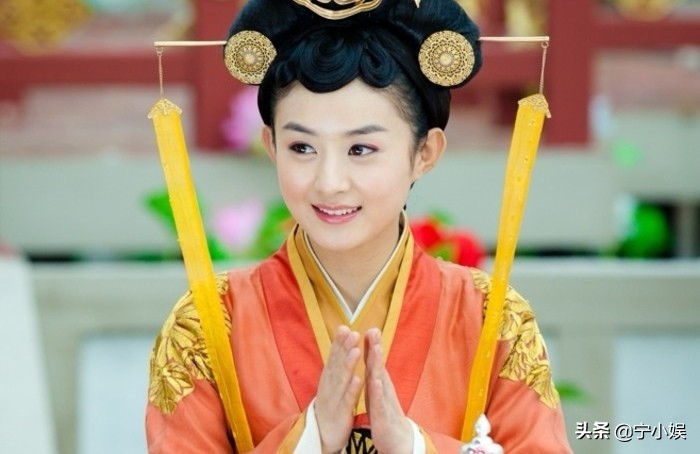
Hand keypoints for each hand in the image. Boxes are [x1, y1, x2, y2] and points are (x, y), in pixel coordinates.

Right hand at [315, 325, 362, 452]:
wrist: (324, 433)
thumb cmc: (331, 404)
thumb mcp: (332, 383)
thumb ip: (336, 365)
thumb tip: (341, 344)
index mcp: (328, 377)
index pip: (333, 357)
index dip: (339, 342)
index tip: (345, 326)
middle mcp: (329, 385)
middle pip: (336, 364)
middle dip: (344, 348)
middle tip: (351, 332)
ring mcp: (334, 398)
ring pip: (341, 380)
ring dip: (348, 364)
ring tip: (356, 350)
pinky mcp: (340, 412)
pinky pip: (347, 400)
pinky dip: (352, 389)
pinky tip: (358, 379)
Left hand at [364, 328, 413, 453]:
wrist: (397, 439)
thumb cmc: (384, 412)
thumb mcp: (378, 390)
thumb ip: (375, 373)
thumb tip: (373, 355)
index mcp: (378, 382)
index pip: (374, 360)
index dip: (372, 344)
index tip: (370, 327)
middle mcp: (383, 388)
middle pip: (378, 365)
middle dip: (376, 348)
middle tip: (374, 330)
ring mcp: (384, 400)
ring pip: (380, 379)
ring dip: (378, 364)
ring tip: (376, 349)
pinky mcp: (382, 415)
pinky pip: (379, 401)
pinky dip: (377, 391)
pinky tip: (375, 382)